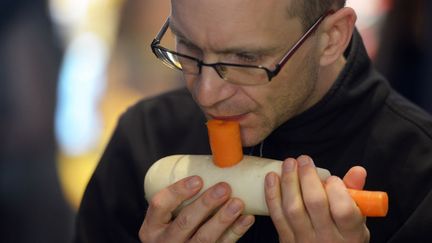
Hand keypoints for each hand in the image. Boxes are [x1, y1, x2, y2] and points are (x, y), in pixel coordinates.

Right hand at [139, 176, 254, 241]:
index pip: (159, 205)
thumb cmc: (174, 227)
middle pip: (184, 222)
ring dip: (223, 219)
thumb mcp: (166, 216)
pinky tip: (246, 219)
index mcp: (152, 226)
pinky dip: (235, 232)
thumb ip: (181, 199)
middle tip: (224, 187)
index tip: (198, 179)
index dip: (178, 191)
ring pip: (204, 238)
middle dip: (206, 204)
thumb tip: (213, 166)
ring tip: (238, 203)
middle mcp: (165, 241)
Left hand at [264, 155, 369, 242]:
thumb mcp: (357, 220)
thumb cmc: (344, 237)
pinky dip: (272, 195)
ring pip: (293, 208)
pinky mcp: (287, 240)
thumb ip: (355, 193)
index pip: (343, 210)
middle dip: (307, 177)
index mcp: (350, 234)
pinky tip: (272, 178)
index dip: (336, 190)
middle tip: (304, 160)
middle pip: (315, 204)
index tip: (332, 178)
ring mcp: (305, 240)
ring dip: (289, 182)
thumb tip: (357, 170)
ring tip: (289, 163)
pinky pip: (277, 216)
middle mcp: (327, 238)